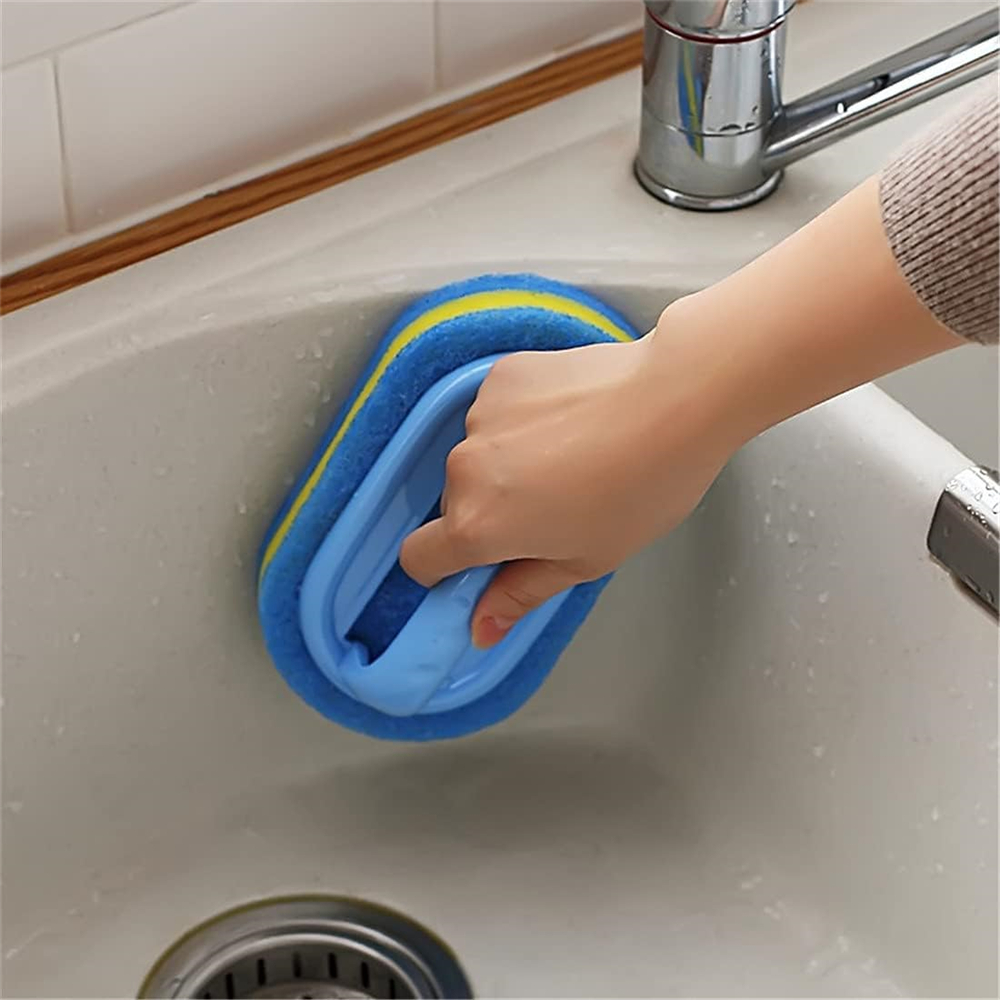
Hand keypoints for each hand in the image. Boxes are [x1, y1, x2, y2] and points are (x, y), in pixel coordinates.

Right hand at [399, 327, 736, 646]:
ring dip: (506, 463)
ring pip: (477, 456)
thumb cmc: (641, 490)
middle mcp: (463, 469)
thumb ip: (520, 594)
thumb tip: (480, 631)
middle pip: (454, 504)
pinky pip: (495, 412)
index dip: (445, 568)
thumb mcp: (585, 560)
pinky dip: (521, 420)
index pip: (419, 557)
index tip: (484, 561)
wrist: (676, 400)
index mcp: (477, 525)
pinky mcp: (500, 377)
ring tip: (572, 455)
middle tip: (554, 507)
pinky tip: (570, 417)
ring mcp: (478, 416)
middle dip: (491, 512)